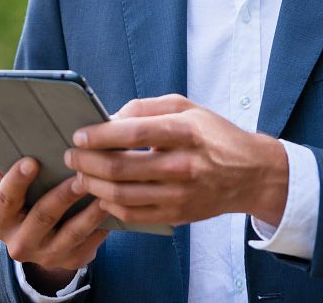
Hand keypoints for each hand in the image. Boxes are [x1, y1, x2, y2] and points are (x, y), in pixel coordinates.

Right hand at [0, 154, 108, 291]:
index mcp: (0, 221)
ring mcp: (46, 256)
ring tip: (105, 189)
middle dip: (63, 195)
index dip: (16, 180)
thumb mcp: (14, 192)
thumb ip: (5, 173)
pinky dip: (102, 225)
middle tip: (81, 175)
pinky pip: (90, 243)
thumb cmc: (28, 202)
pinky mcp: (71, 262)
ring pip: (72, 232)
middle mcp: (20, 243)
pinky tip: (114, 208)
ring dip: (90, 211)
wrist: (43, 243)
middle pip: (43, 216)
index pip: (6, 199)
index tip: (31, 161)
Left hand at [64, 95, 287, 226]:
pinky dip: (110, 206)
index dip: (100, 135)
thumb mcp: (186, 107)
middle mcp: (183, 165)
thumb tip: (109, 118)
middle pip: (121, 168)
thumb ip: (145, 108)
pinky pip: (133, 215)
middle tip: (71, 156)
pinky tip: (102, 194)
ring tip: (80, 175)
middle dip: (87, 163)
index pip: (132, 134)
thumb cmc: (213, 134)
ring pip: (122, 196)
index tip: (79, 135)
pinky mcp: (178, 215)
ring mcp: (180, 194)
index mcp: (185, 132)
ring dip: (93, 186)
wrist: (250, 173)